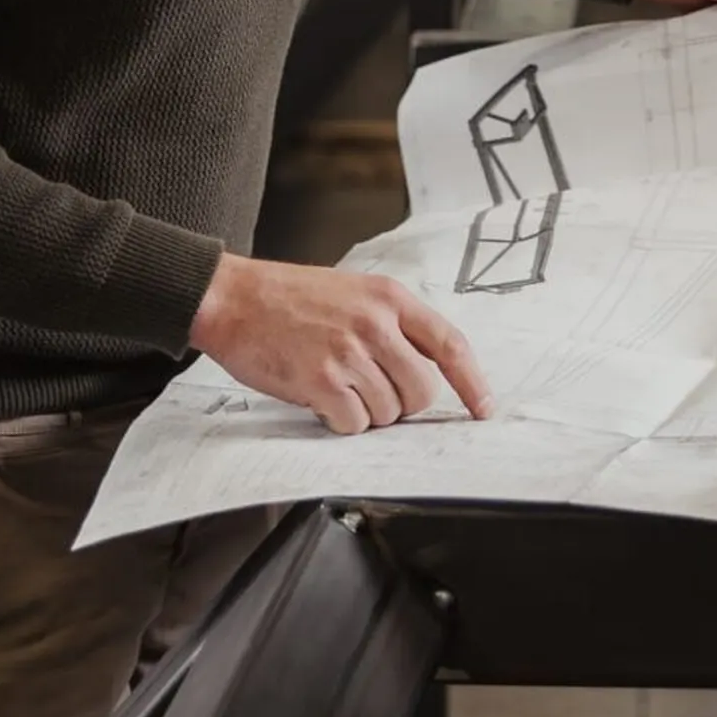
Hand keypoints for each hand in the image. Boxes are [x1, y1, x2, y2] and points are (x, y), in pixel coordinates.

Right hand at [189, 254, 492, 435]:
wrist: (233, 298)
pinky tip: (320, 398)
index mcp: (390, 297)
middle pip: (422, 391)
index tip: (484, 407)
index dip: (472, 382)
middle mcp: (376, 323)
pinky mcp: (321, 379)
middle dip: (403, 405)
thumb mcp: (354, 292)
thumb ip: (392, 324)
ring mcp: (349, 352)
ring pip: (388, 412)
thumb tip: (425, 370)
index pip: (450, 344)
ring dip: (365, 412)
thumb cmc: (289, 298)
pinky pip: (353, 424)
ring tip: (336, 385)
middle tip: (372, 393)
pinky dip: (340, 422)